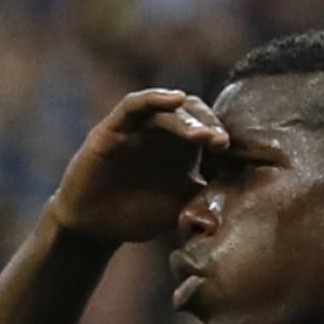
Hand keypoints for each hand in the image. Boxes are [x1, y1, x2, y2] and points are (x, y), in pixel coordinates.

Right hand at [48, 89, 227, 243]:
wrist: (95, 224)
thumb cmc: (136, 215)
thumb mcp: (177, 210)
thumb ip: (202, 206)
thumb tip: (224, 218)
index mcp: (182, 148)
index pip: (208, 128)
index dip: (220, 134)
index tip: (228, 151)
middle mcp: (162, 133)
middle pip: (192, 114)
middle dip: (208, 125)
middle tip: (220, 142)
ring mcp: (137, 127)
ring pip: (167, 110)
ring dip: (187, 119)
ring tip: (202, 135)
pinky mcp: (113, 127)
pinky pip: (134, 105)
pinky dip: (155, 99)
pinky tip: (175, 99)